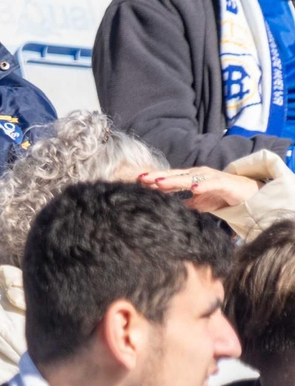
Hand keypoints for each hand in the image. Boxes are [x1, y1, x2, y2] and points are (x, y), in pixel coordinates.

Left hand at [138, 167, 261, 212]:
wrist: (247, 194)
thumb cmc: (219, 196)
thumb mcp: (197, 203)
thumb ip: (182, 205)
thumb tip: (164, 210)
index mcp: (189, 179)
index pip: (168, 179)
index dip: (153, 180)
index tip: (137, 182)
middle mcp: (197, 175)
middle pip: (174, 175)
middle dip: (158, 177)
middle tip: (141, 179)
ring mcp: (210, 177)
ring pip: (189, 178)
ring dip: (174, 179)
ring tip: (160, 182)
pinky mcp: (224, 183)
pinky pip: (212, 184)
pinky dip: (203, 185)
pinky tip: (193, 188)